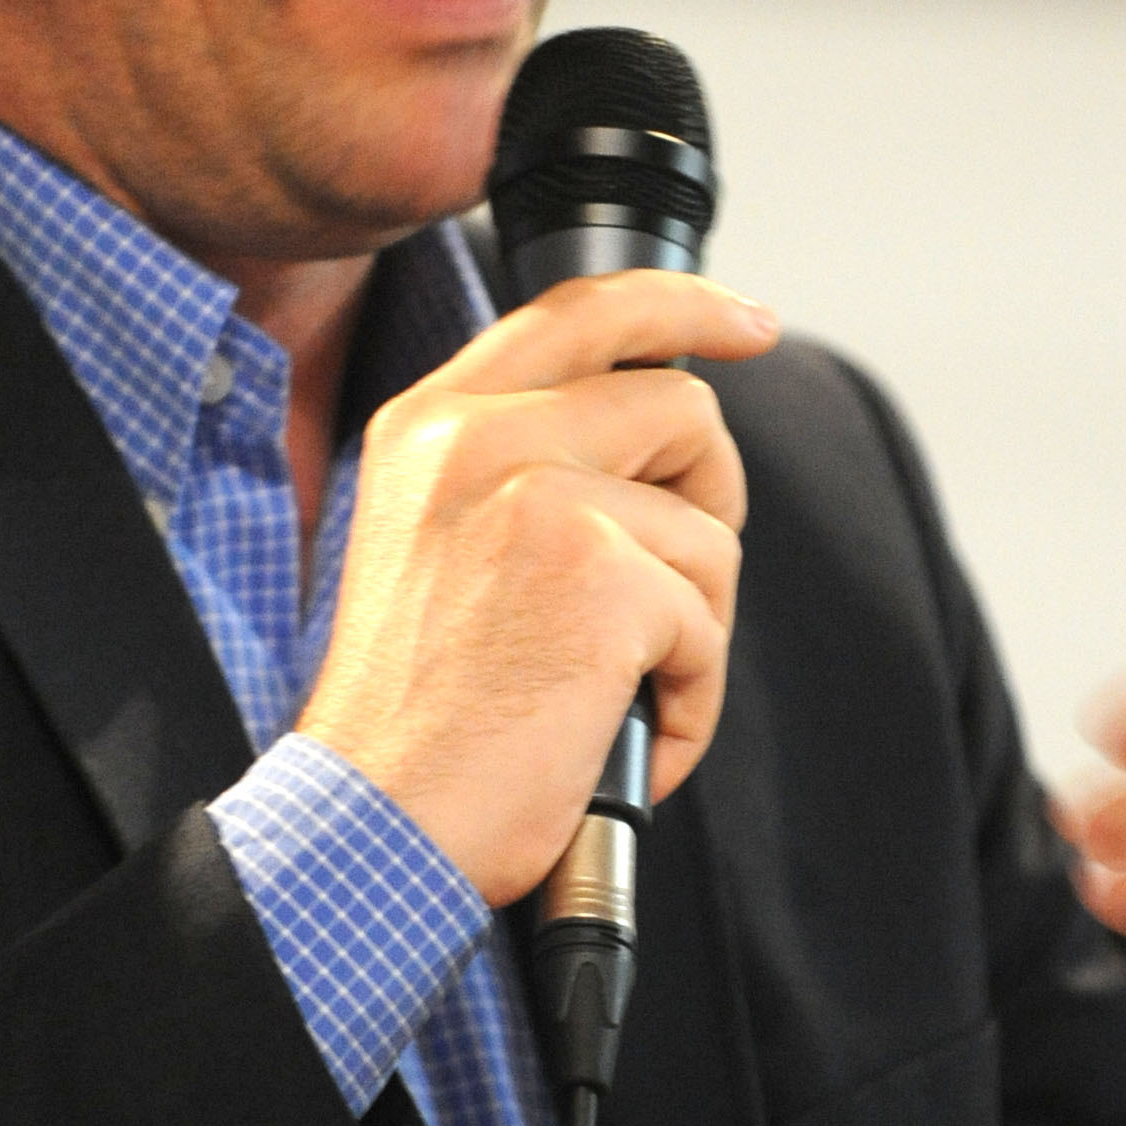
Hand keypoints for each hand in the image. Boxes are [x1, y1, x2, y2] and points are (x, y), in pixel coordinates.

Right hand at [299, 270, 777, 904]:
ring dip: (690, 629)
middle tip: (678, 587)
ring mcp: (541, 497)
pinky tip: (619, 736)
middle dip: (711, 500)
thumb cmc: (412, 717)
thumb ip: (517, 469)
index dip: (684, 306)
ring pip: (708, 529)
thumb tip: (650, 450)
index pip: (581, 310)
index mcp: (432, 422)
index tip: (750, 321)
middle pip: (679, 406)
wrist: (376, 820)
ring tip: (616, 692)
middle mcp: (478, 437)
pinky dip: (688, 700)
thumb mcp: (433, 543)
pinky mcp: (602, 575)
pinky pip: (708, 624)